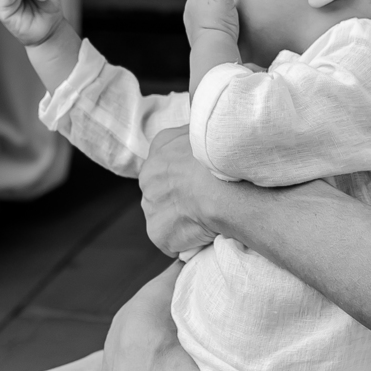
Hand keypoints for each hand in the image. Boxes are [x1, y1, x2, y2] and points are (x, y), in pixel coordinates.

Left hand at [139, 126, 221, 254]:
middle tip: (208, 198)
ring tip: (209, 217)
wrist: (222, 189)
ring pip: (166, 216)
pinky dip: (188, 241)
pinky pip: (173, 241)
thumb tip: (201, 135)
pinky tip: (206, 233)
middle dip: (182, 196)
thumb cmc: (222, 157)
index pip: (170, 161)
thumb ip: (198, 135)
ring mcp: (150, 207)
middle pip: (163, 189)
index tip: (204, 178)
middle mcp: (147, 176)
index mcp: (161, 147)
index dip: (188, 172)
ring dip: (184, 218)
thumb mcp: (208, 129)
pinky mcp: (158, 234)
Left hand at [184, 0, 239, 47]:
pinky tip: (226, 35)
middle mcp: (189, 12)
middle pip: (214, 5)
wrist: (214, 51)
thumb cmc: (219, 24)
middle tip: (235, 17)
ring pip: (213, 18)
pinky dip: (219, 31)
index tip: (235, 5)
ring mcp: (192, 27)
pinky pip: (212, 30)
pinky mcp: (198, 40)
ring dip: (223, 21)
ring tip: (232, 27)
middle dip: (225, 9)